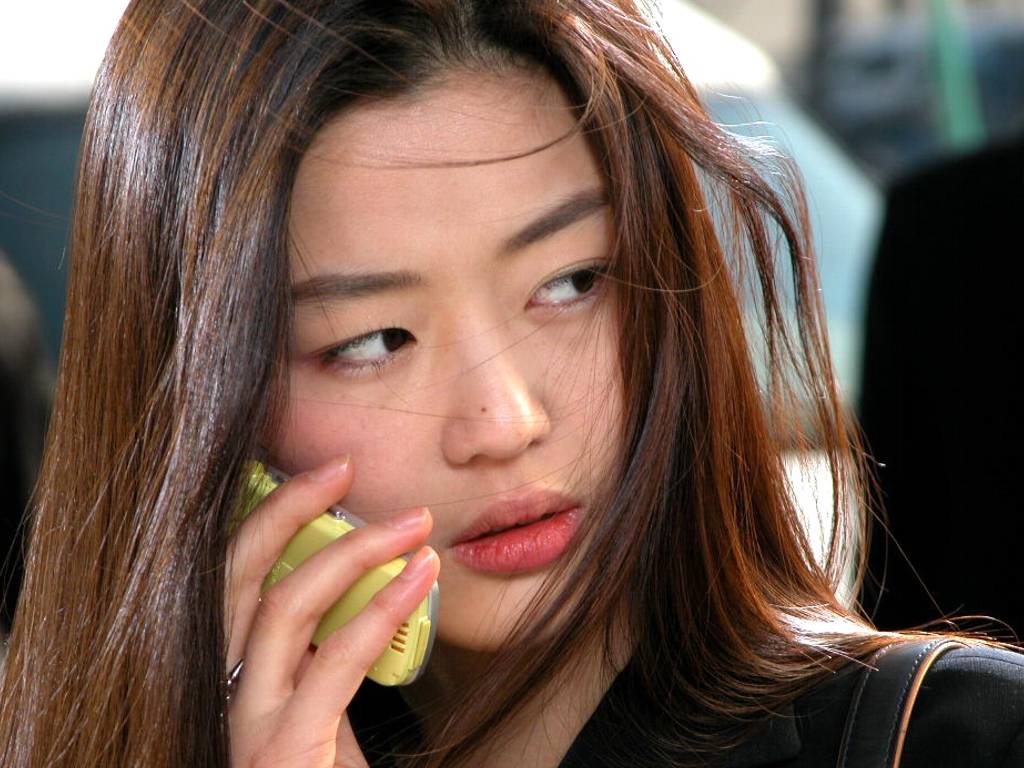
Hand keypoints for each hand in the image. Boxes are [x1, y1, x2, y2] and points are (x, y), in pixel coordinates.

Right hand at [224, 455, 437, 766]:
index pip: (232, 579)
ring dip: (352, 550)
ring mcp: (246, 724)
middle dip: (287, 509)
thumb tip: (362, 602)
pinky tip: (419, 575)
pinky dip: (379, 608)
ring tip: (412, 522)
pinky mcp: (281, 751)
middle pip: (235, 575)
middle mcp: (224, 691)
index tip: (322, 479)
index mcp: (232, 674)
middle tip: (343, 466)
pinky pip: (330, 661)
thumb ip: (325, 664)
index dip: (268, 519)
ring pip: (281, 606)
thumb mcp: (322, 716)